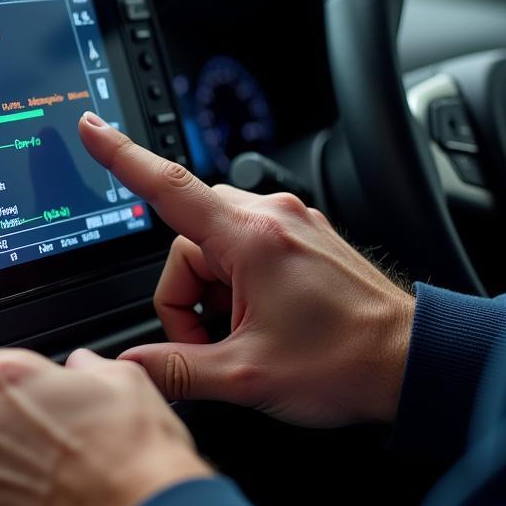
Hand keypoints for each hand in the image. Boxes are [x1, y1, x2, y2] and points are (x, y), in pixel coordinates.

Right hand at [79, 113, 415, 427]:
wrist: (414, 363)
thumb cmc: (347, 362)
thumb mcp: (248, 377)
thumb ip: (177, 370)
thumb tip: (130, 366)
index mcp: (251, 239)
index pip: (167, 185)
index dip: (121, 156)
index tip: (92, 128)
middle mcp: (271, 218)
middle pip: (186, 242)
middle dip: (185, 298)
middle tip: (212, 346)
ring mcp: (291, 227)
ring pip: (214, 251)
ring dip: (212, 299)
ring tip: (246, 341)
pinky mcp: (303, 241)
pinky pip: (245, 253)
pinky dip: (237, 291)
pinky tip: (262, 326)